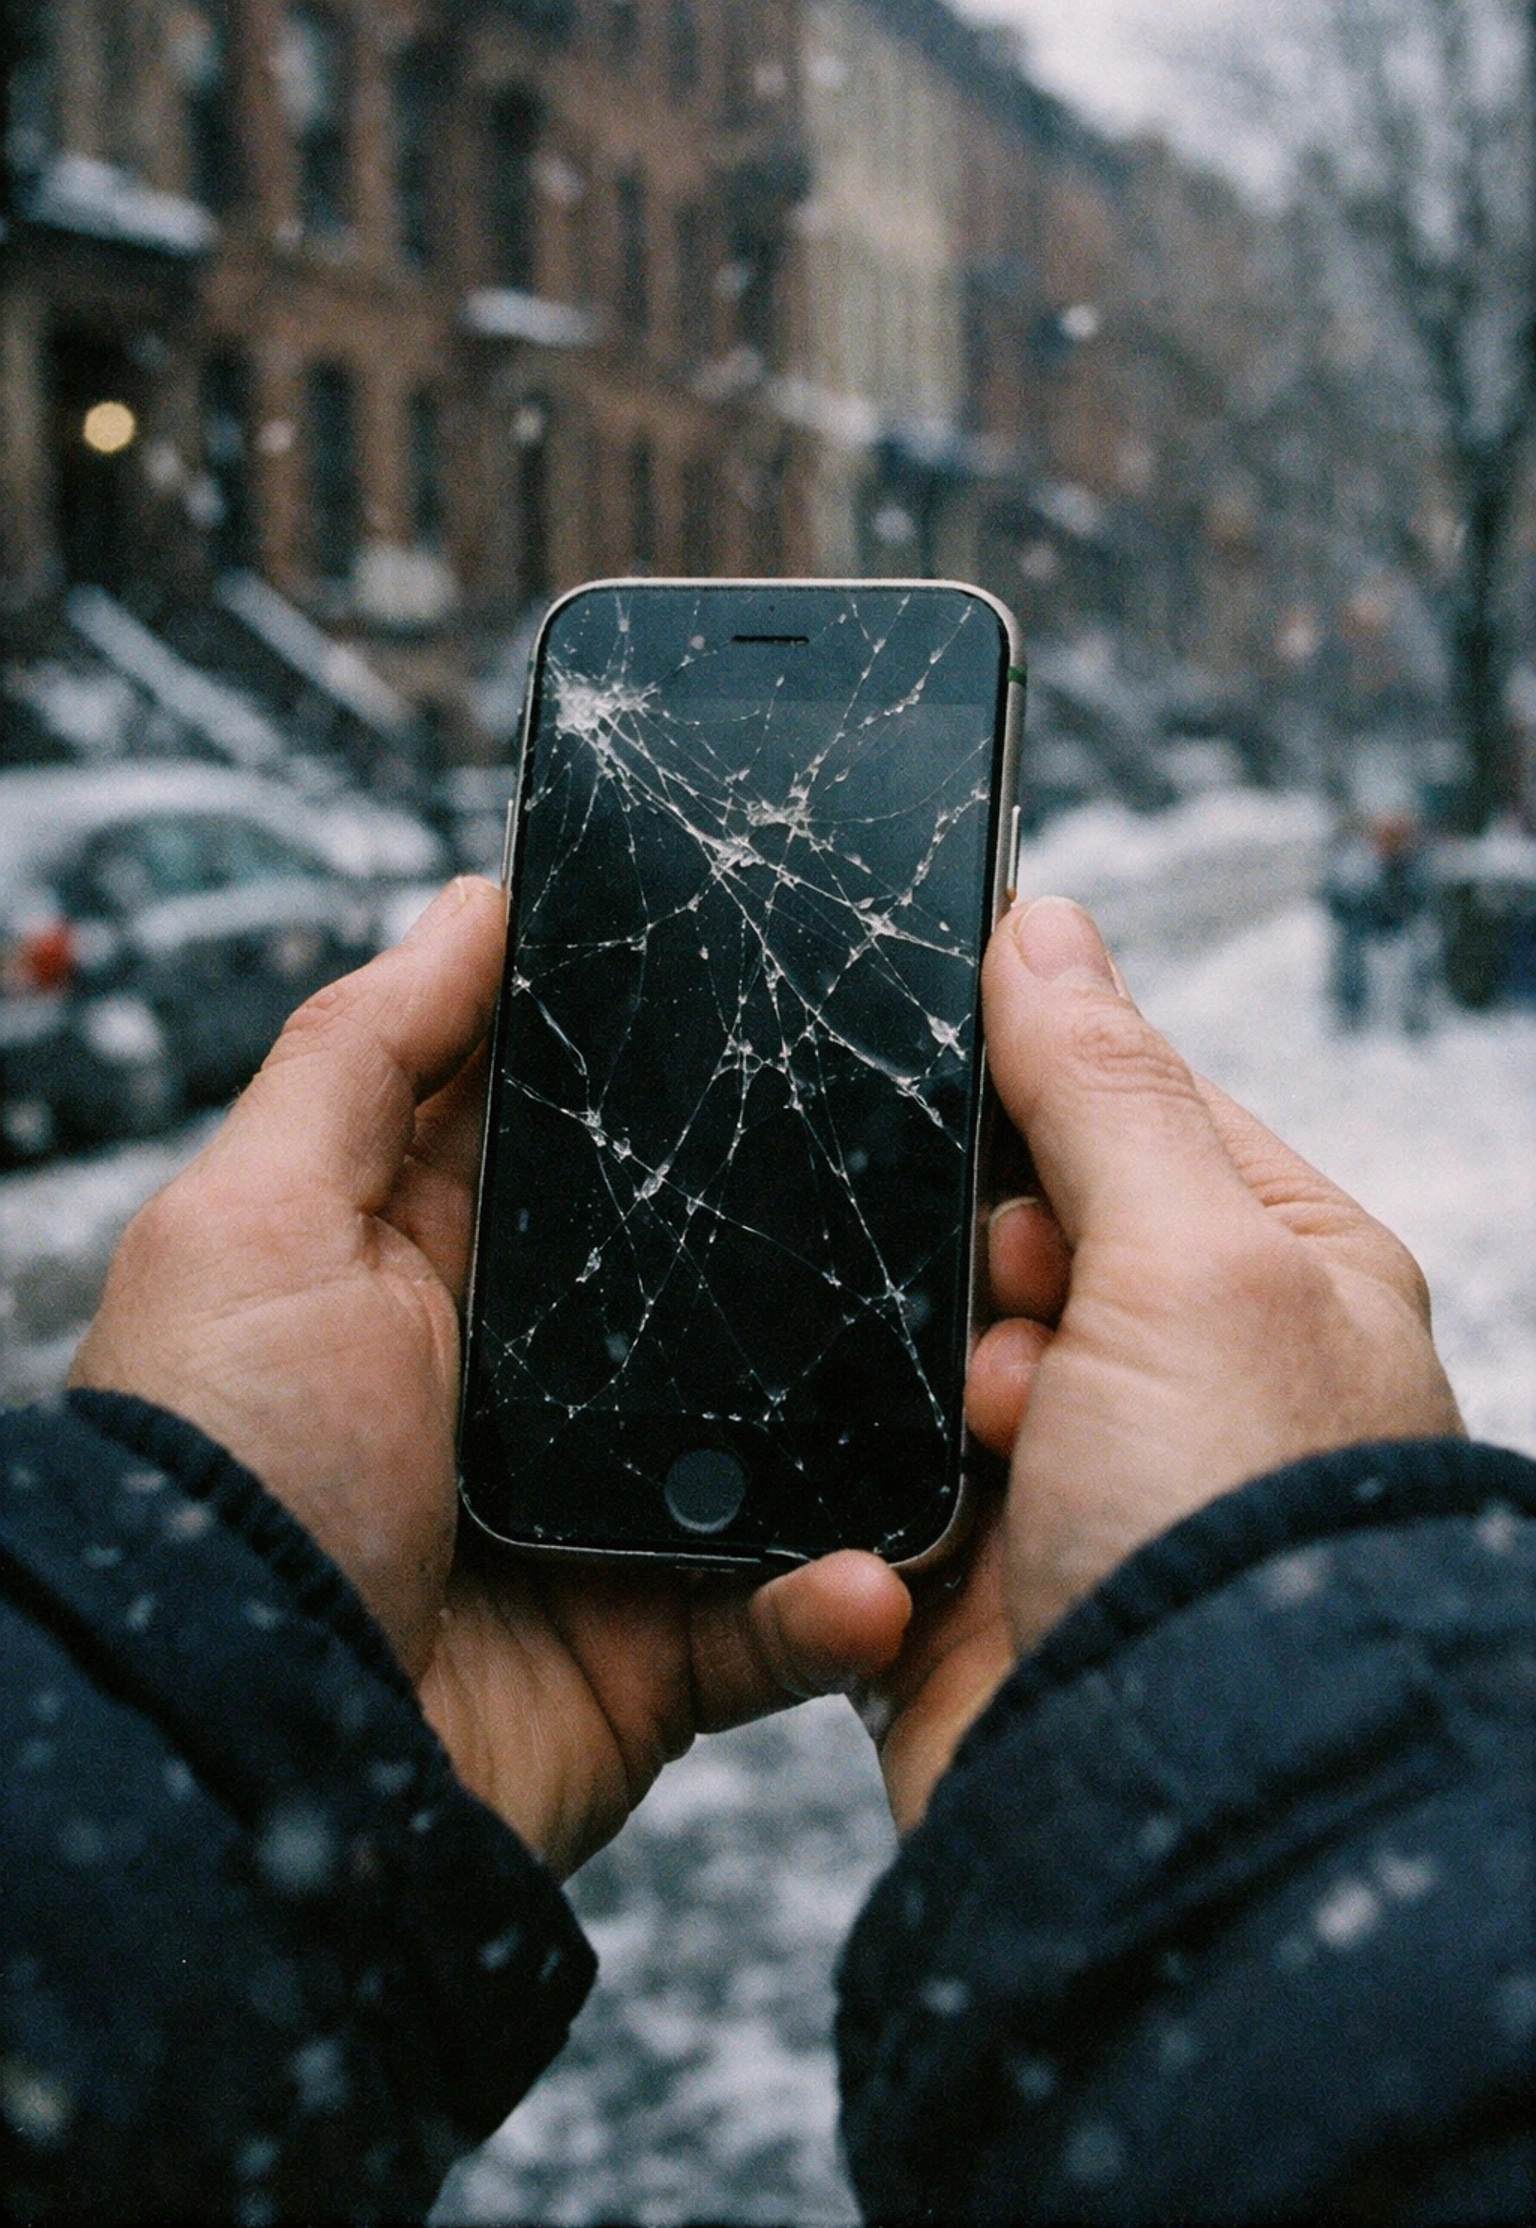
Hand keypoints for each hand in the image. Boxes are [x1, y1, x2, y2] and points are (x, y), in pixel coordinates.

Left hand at [72, 878, 910, 1876]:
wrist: (233, 1746)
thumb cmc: (222, 1464)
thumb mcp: (260, 1217)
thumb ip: (367, 1052)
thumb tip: (475, 899)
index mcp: (448, 1259)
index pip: (599, 1136)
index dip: (697, 1076)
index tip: (823, 1015)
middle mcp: (539, 1379)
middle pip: (726, 1283)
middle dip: (839, 1253)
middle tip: (971, 1205)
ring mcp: (606, 1514)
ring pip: (790, 1444)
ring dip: (886, 1427)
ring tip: (985, 1383)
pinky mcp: (652, 1649)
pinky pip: (780, 1617)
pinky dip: (834, 1601)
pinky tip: (875, 1571)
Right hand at [868, 895, 1461, 1831]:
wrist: (1169, 1808)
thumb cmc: (1243, 1535)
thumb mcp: (1199, 1261)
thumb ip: (1103, 1086)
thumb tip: (1046, 923)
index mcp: (1273, 1271)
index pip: (1126, 1111)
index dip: (1041, 1110)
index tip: (994, 1139)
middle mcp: (1178, 1370)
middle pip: (1005, 1228)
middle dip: (985, 1268)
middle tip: (1023, 1336)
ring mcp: (1067, 1472)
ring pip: (920, 1346)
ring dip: (928, 1380)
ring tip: (989, 1439)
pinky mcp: (963, 1568)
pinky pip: (868, 1468)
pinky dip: (871, 1475)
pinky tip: (906, 1503)